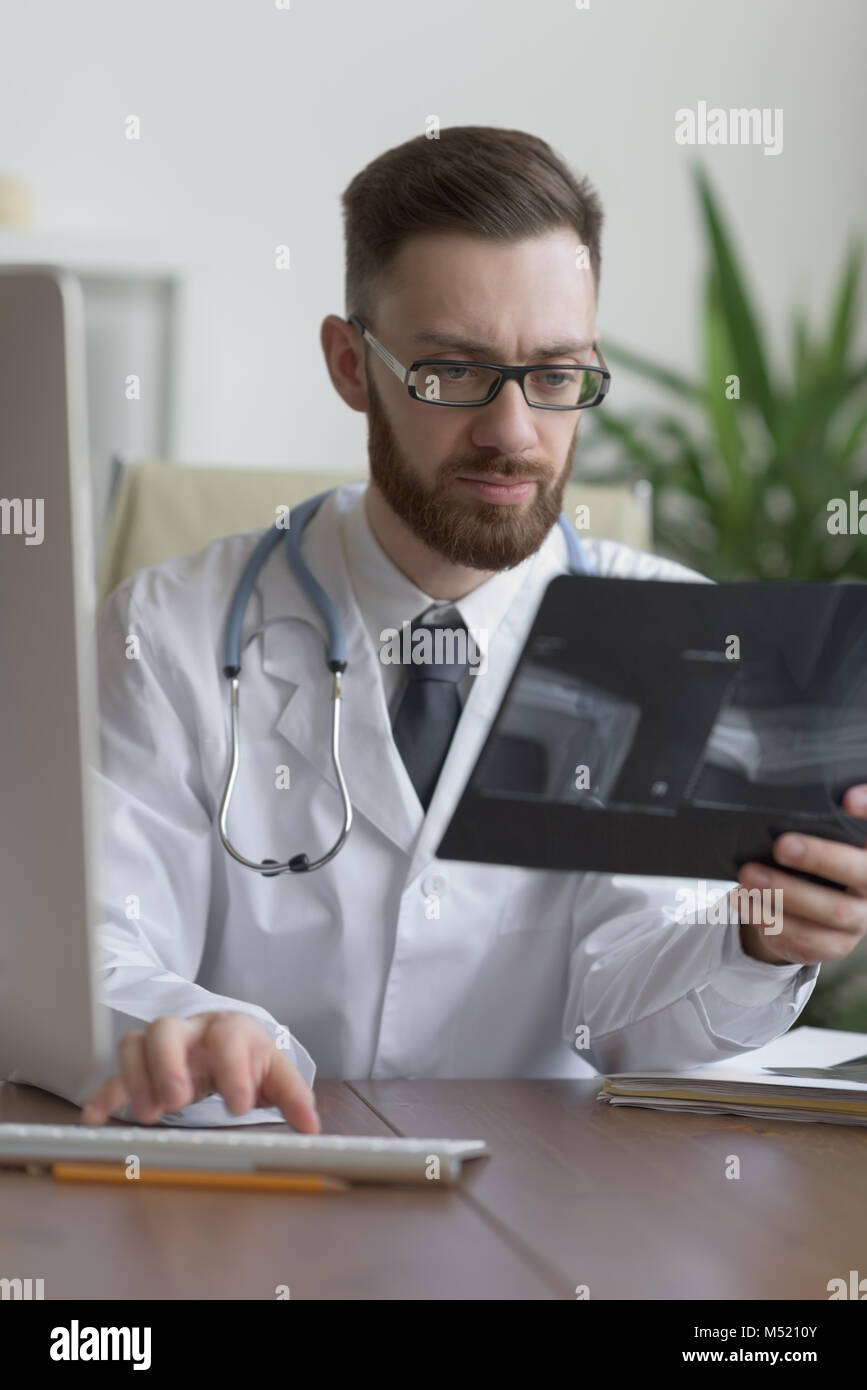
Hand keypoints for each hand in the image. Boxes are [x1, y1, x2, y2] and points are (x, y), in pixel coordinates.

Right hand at [79, 1011, 319, 1131]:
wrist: (224, 1037)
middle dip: (168, 1063)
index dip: (233, 1070)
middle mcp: (191, 1032)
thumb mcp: (274, 1070)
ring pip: (136, 1044)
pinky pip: (115, 1073)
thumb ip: (292, 1096)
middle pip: (168, 1029)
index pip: (229, 1038)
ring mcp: (162, 1047)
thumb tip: (312, 1126)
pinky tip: (96, 1117)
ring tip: (148, 1115)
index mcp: (230, 1029)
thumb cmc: (249, 1054)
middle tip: (179, 1099)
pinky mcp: (141, 1066)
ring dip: (137, 1079)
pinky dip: (104, 1093)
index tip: (239, 1105)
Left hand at [735, 785, 866, 965]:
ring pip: (831, 912)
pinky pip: (806, 938)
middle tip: (781, 846)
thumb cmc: (809, 866)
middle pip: (858, 873)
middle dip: (819, 857)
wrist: (808, 915)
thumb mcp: (815, 843)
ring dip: (784, 893)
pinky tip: (745, 902)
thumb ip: (812, 828)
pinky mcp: (835, 945)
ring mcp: (858, 920)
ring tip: (748, 876)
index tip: (847, 799)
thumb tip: (777, 805)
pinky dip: (769, 919)